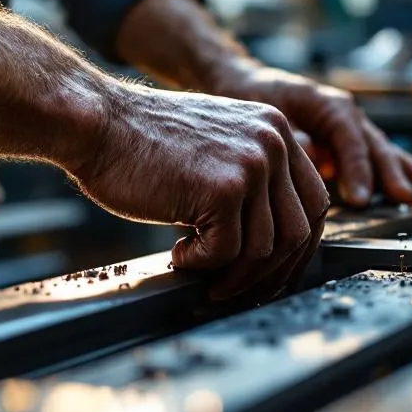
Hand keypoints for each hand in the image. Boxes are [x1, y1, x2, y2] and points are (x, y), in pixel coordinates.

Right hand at [67, 83, 330, 299]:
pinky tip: (177, 253)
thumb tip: (272, 244)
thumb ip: (251, 179)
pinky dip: (201, 264)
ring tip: (197, 268)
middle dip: (272, 271)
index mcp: (276, 130)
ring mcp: (252, 164)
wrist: (97, 123)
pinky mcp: (224, 189)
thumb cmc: (143, 143)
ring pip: (266, 247)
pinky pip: (228, 251)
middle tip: (238, 288)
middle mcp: (273, 142)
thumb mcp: (217, 146)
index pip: (314, 201)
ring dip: (233, 274)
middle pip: (301, 229)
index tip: (274, 271)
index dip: (297, 246)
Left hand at [207, 62, 411, 208]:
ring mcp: (355, 129)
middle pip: (377, 146)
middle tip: (405, 200)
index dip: (358, 169)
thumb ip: (292, 135)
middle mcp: (349, 115)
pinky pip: (385, 160)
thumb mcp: (268, 112)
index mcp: (329, 104)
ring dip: (411, 177)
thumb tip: (316, 155)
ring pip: (390, 153)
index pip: (350, 138)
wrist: (251, 85)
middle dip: (393, 175)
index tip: (361, 199)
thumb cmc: (256, 97)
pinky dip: (406, 175)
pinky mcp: (355, 144)